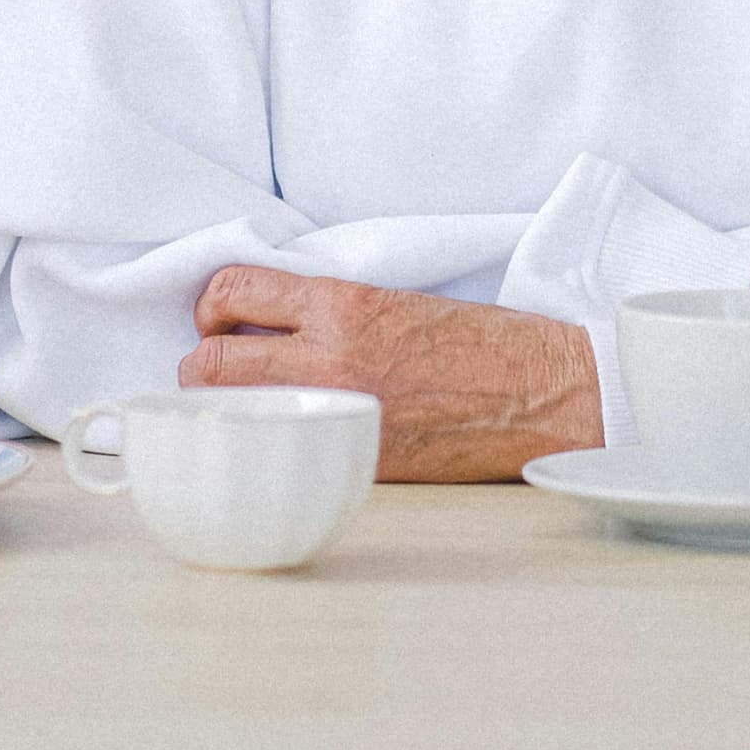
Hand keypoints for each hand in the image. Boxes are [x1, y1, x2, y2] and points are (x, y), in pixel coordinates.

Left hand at [183, 268, 600, 480]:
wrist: (546, 393)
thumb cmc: (483, 343)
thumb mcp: (397, 300)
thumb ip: (329, 311)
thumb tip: (265, 326)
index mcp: (344, 303)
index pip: (233, 289)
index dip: (213, 306)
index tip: (222, 319)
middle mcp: (331, 355)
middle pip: (210, 361)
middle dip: (203, 366)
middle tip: (223, 370)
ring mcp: (338, 413)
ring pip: (231, 411)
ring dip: (223, 410)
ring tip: (247, 409)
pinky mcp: (355, 460)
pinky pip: (281, 451)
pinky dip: (270, 447)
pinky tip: (287, 444)